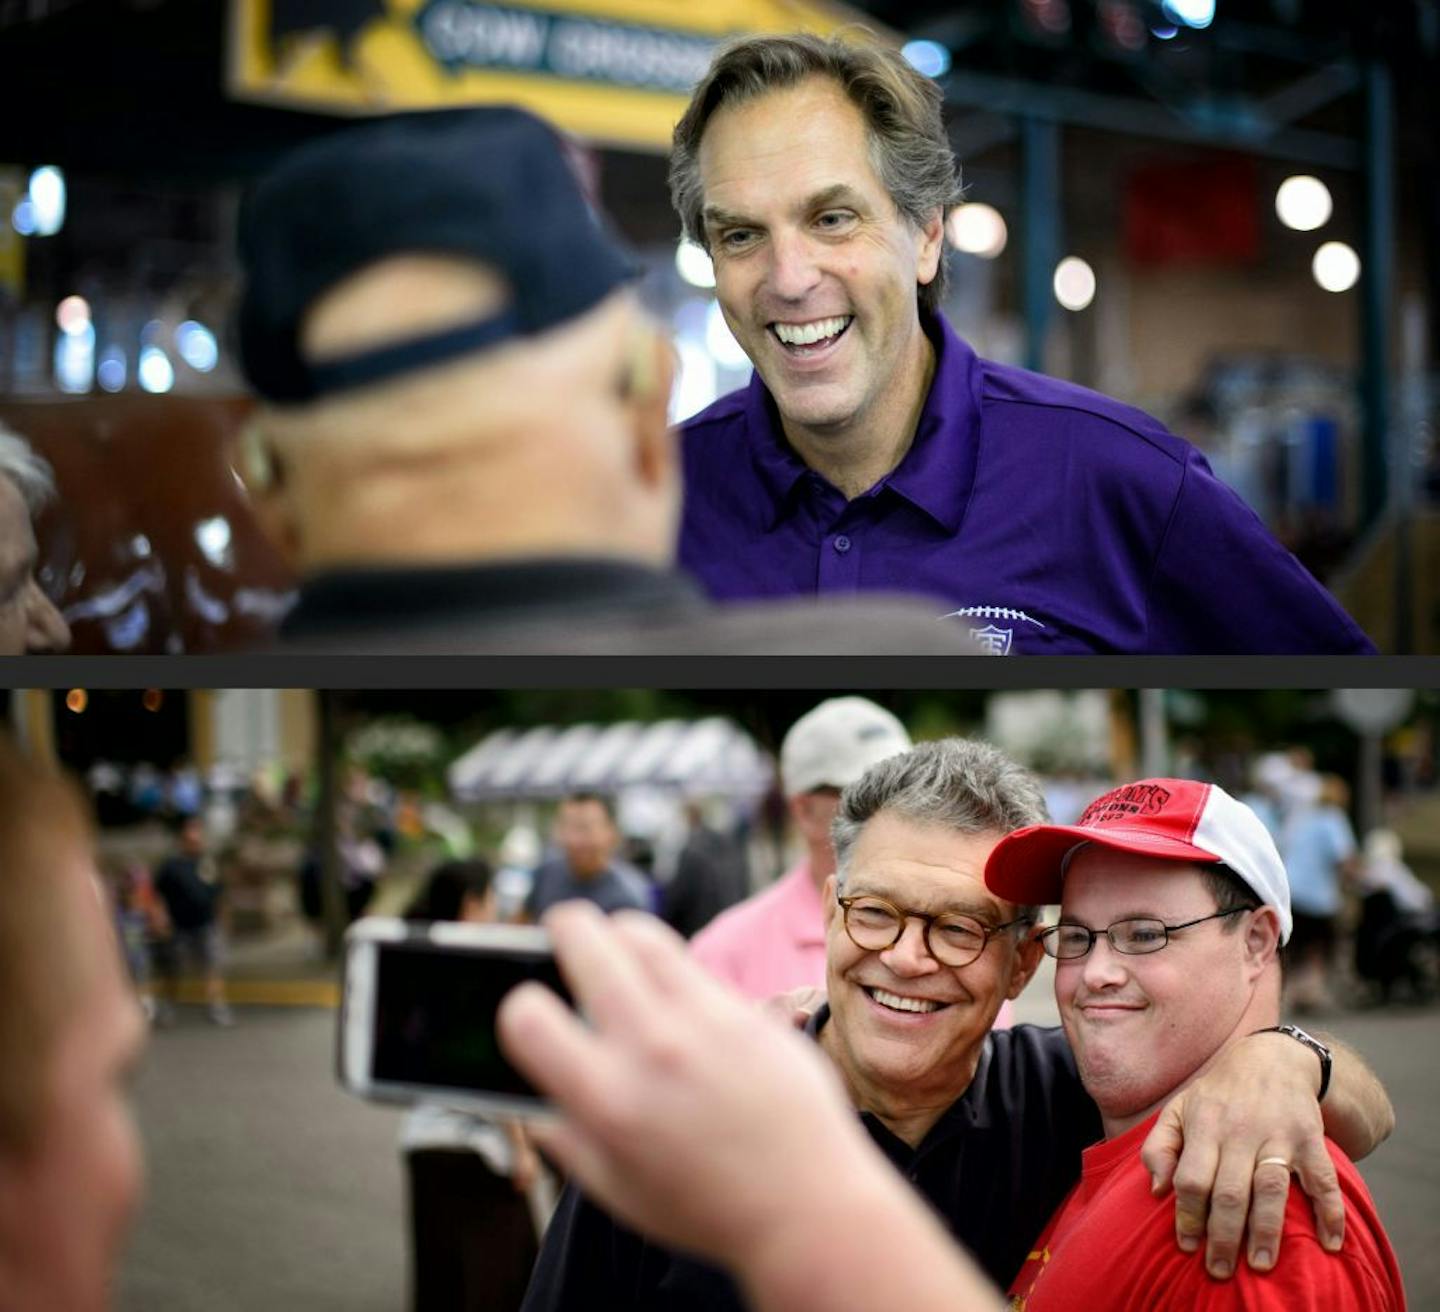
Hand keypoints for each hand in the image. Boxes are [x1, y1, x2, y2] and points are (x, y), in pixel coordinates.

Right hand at [498, 903, 1001, 1311]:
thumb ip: (569, 1140)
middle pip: (585, 938)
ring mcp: (704, 1021)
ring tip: (615, 944)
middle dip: (564, 927)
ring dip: (618, 931)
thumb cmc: (710, 1210)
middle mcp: (652, 1048)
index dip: (519, 1008)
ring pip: (642, 932)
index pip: (527, 1015)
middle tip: (564, 933)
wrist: (810, 1208)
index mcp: (606, 1099)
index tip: (532, 1010)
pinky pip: (693, 967)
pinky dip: (671, 971)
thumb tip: (537, 1102)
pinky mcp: (748, 1011)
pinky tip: (672, 995)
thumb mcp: (618, 1191)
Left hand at [1141, 1031, 1344, 1279]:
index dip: (1187, 1215)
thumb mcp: (1180, 1108)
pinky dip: (1330, 1212)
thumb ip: (1160, 1146)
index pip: (1192, 1178)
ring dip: (1266, 1231)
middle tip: (1219, 1269)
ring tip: (1262, 1265)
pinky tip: (1329, 1243)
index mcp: (1204, 1124)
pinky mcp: (1310, 1139)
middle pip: (1230, 1191)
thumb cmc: (1219, 1093)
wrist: (1272, 1058)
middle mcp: (1240, 1130)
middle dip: (1223, 1236)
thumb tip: (1157, 1189)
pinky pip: (1323, 1179)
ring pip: (1271, 1188)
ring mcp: (1277, 1135)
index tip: (1186, 1245)